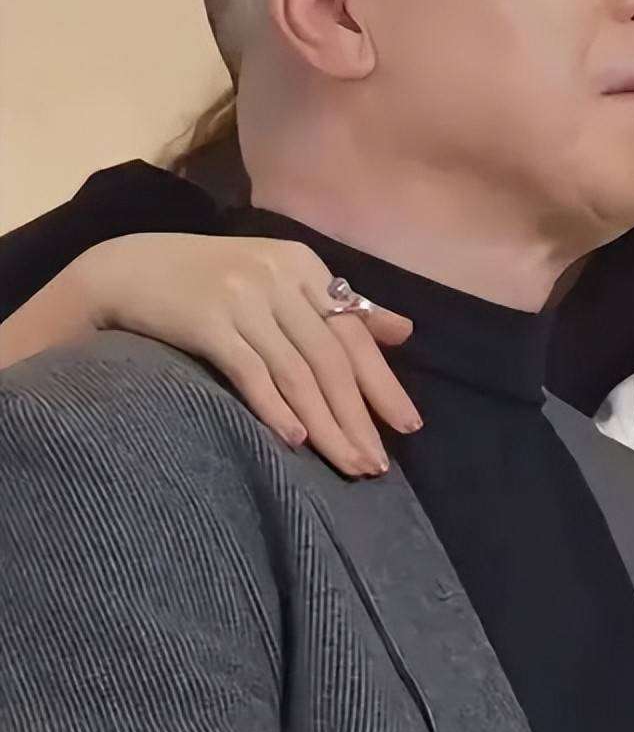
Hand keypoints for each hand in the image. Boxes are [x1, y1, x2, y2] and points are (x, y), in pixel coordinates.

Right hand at [58, 233, 418, 474]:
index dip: (383, 384)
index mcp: (305, 267)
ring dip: (326, 425)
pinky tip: (296, 441)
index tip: (408, 426)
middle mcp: (279, 278)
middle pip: (330, 359)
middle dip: (359, 416)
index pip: (354, 335)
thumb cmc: (214, 280)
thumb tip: (405, 332)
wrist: (127, 269)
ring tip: (348, 464)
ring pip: (296, 373)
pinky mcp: (205, 322)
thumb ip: (340, 306)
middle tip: (377, 464)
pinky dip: (275, 408)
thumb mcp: (281, 279)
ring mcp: (242, 299)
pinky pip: (250, 372)